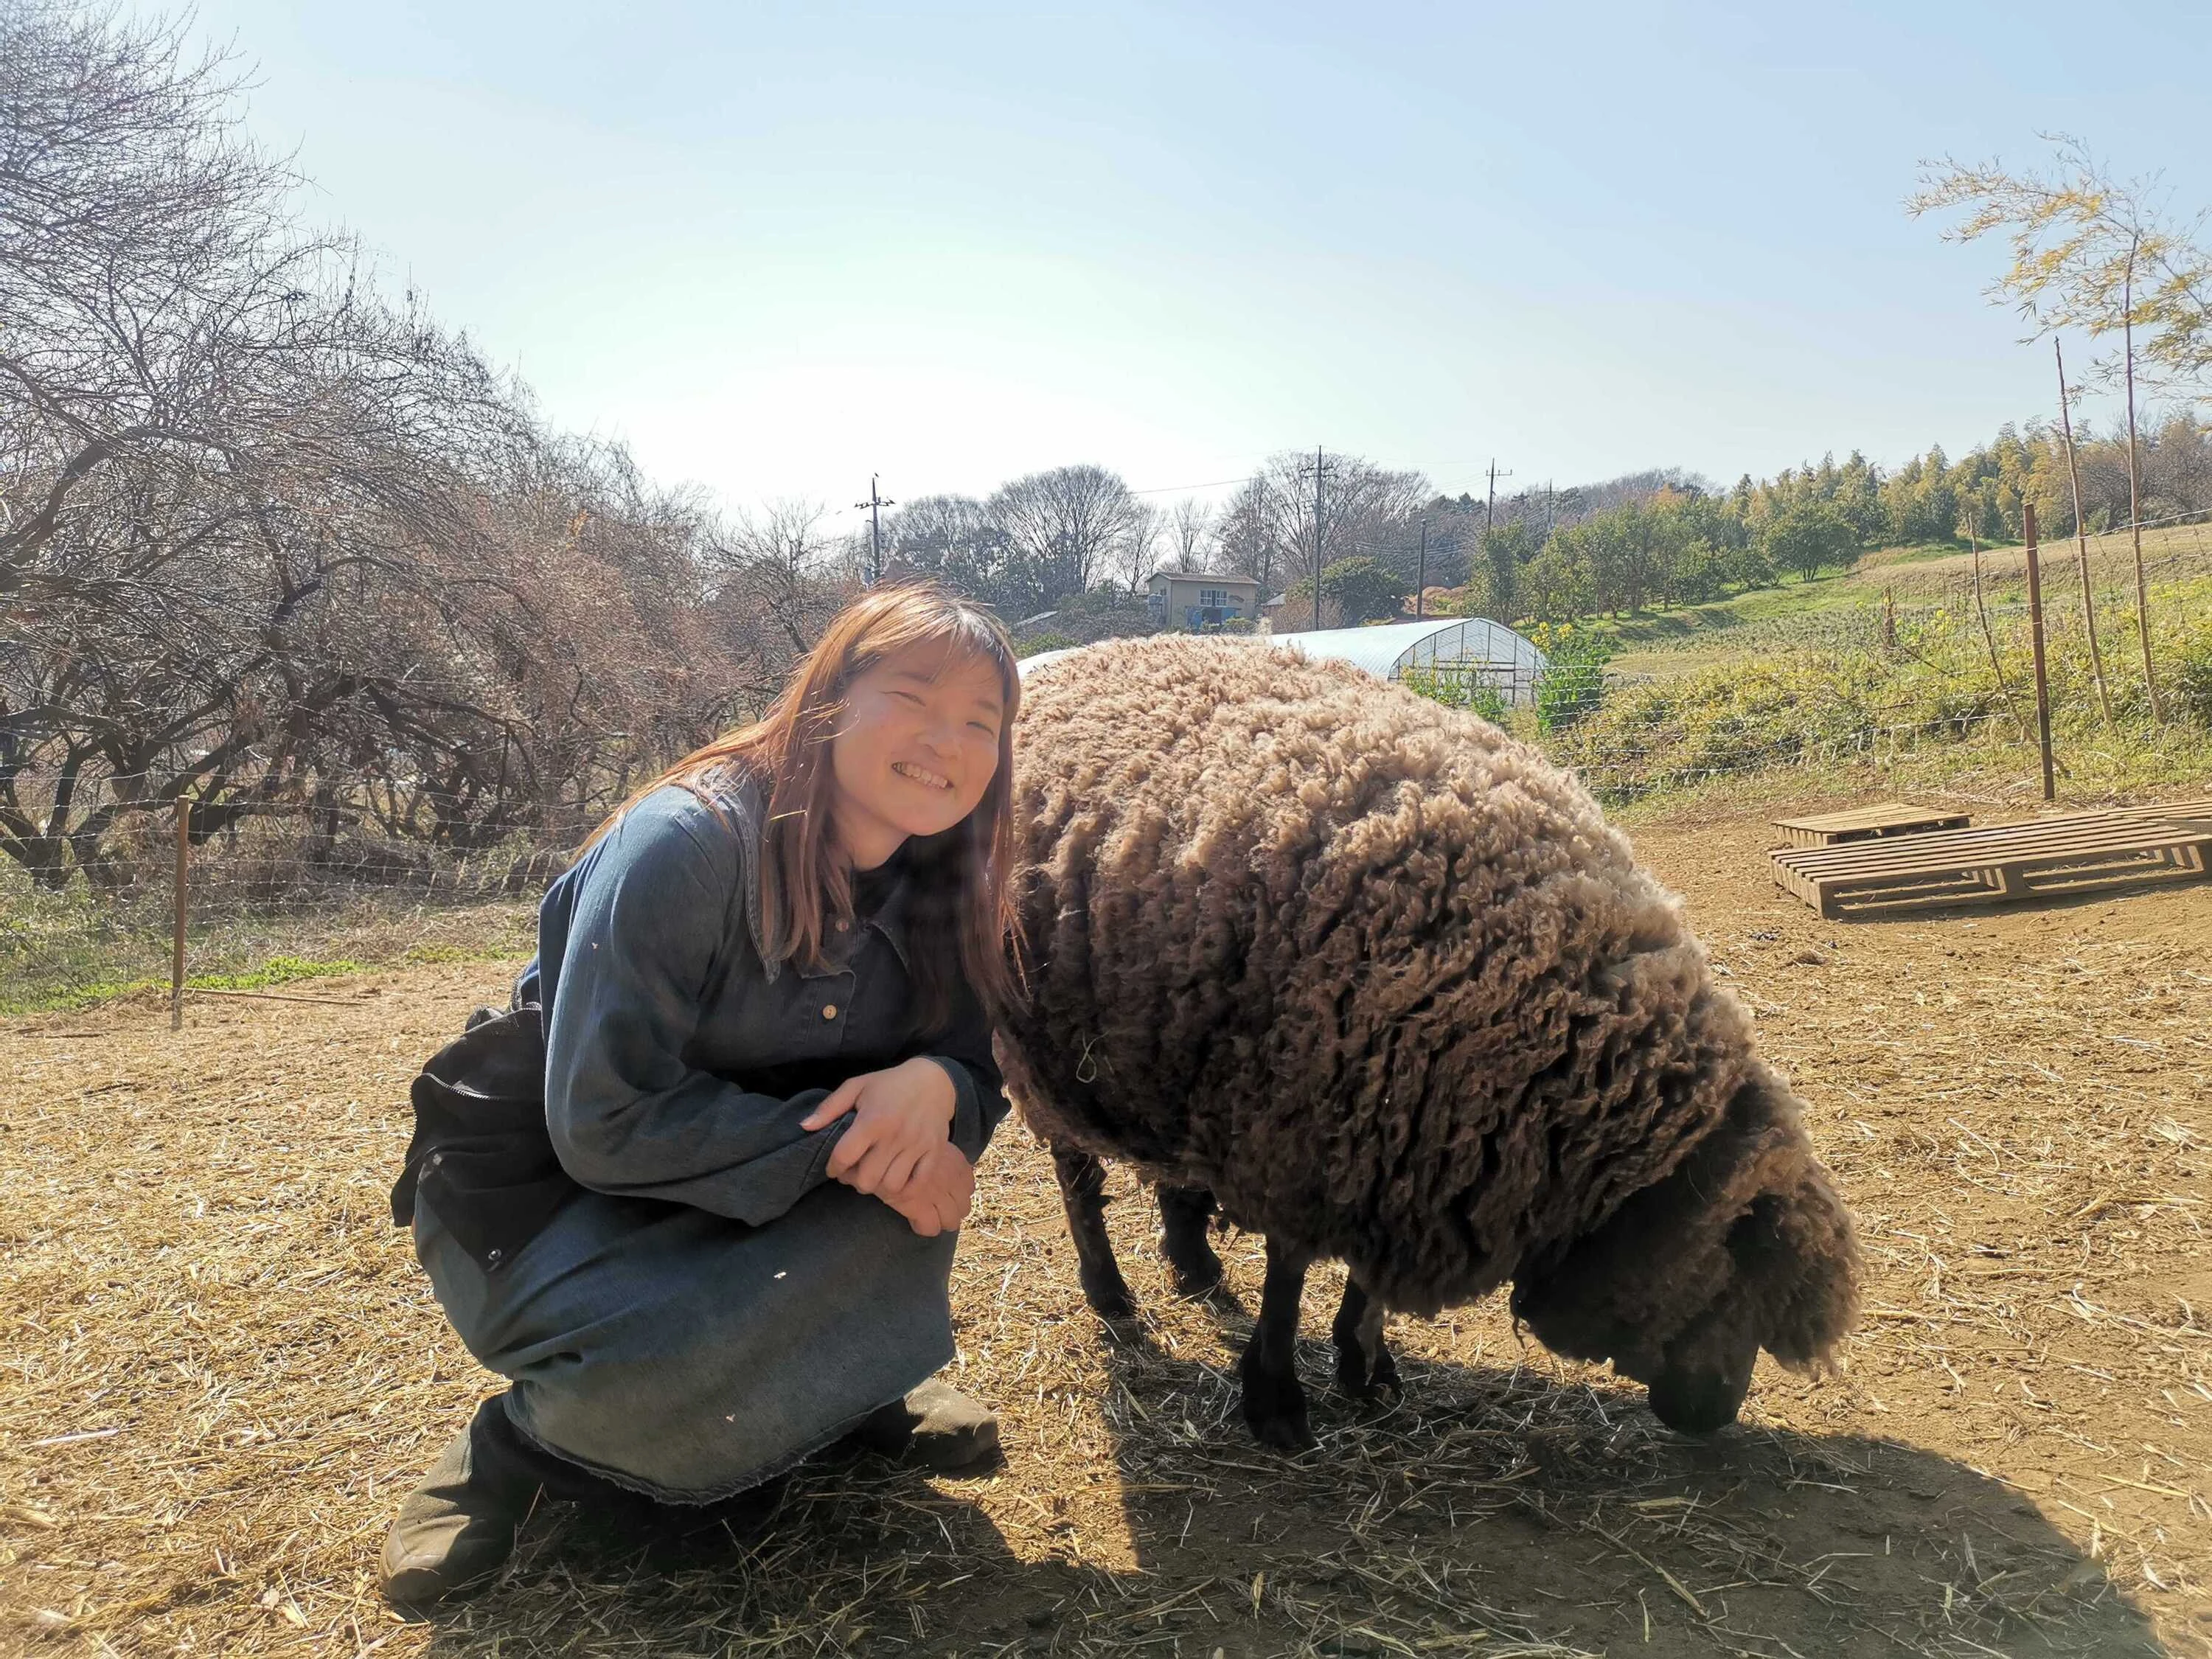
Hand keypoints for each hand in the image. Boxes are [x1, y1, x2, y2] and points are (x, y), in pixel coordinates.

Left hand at [800, 1057, 955, 1197]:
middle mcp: (895, 1136)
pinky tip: (894, 1180)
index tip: (833, 1167)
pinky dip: (903, 1190)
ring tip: (873, 1176)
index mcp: (872, 1120)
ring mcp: (916, 1146)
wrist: (935, 1080)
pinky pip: (917, 1185)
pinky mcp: (933, 1153)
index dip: (832, 1167)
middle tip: (853, 1173)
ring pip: (891, 1187)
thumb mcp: (857, 1086)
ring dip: (877, 1188)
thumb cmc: (890, 1084)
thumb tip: (805, 1126)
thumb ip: (829, 1107)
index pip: (844, 1156)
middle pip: (867, 1179)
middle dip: (853, 1181)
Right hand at [877, 1139, 975, 1236]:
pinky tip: (914, 1220)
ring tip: (927, 1216)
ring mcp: (936, 1194)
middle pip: (964, 1208)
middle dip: (952, 1211)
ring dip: (941, 1221)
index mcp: (956, 1163)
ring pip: (951, 1221)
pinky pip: (930, 1228)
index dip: (958, 1194)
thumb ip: (941, 1156)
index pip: (968, 1187)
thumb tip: (951, 1168)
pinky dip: (924, 1227)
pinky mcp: (918, 1205)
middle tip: (937, 1209)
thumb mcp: (930, 1141)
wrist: (881, 1143)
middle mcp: (951, 1180)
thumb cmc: (904, 1139)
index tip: (946, 1194)